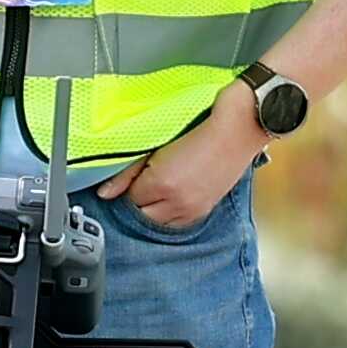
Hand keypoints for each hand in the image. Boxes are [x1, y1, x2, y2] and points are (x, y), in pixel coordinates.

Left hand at [109, 80, 263, 230]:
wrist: (240, 125)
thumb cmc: (203, 125)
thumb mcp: (158, 142)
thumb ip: (128, 170)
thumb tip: (106, 192)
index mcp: (161, 183)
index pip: (127, 197)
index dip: (127, 184)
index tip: (132, 173)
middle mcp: (176, 203)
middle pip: (140, 215)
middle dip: (137, 200)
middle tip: (143, 180)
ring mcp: (192, 210)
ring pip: (158, 223)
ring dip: (153, 209)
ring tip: (159, 187)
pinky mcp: (205, 210)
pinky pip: (177, 223)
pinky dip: (170, 213)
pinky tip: (173, 196)